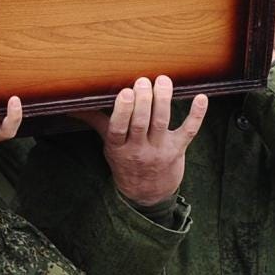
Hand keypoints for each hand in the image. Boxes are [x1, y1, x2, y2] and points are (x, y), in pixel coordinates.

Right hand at [71, 76, 206, 206]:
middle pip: (141, 123)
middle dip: (143, 101)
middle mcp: (138, 150)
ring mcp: (159, 150)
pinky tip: (200, 97)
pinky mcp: (178, 149)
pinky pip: (189, 131)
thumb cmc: (126, 163)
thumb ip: (96, 122)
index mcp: (118, 147)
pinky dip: (196, 114)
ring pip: (161, 123)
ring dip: (163, 100)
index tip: (125, 92)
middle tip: (143, 81)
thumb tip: (73, 105)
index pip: (118, 128)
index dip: (123, 111)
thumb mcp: (108, 146)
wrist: (147, 193)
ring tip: (162, 81)